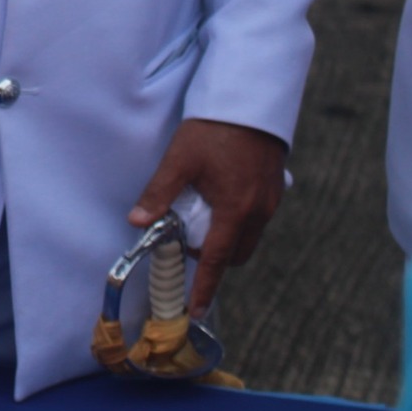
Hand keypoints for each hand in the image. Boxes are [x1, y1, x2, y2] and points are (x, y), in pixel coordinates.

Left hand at [130, 118, 287, 317]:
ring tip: (201, 217)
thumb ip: (159, 193)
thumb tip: (137, 221)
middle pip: (235, 253)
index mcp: (235, 209)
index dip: (206, 287)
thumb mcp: (180, 159)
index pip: (216, 259)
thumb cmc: (214, 128)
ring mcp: (270, 200)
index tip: (197, 310)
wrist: (250, 100)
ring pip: (247, 237)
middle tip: (187, 240)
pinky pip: (255, 219)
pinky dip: (237, 222)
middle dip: (213, 258)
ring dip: (225, 238)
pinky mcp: (274, 188)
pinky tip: (219, 200)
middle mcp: (259, 211)